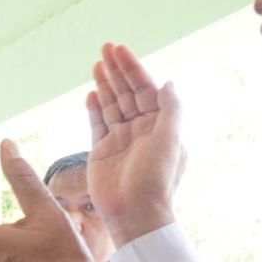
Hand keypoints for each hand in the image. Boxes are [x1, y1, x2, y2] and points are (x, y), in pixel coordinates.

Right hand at [86, 43, 186, 246]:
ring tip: (97, 64)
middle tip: (105, 48)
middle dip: (117, 71)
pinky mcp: (101, 152)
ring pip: (111, 105)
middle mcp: (140, 130)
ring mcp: (120, 140)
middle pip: (127, 93)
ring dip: (105, 84)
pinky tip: (91, 93)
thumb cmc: (156, 179)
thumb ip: (170, 109)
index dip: (133, 68)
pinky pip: (97, 124)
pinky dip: (94, 108)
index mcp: (160, 125)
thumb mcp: (170, 140)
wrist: (134, 213)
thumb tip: (168, 82)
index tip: (119, 50)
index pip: (145, 89)